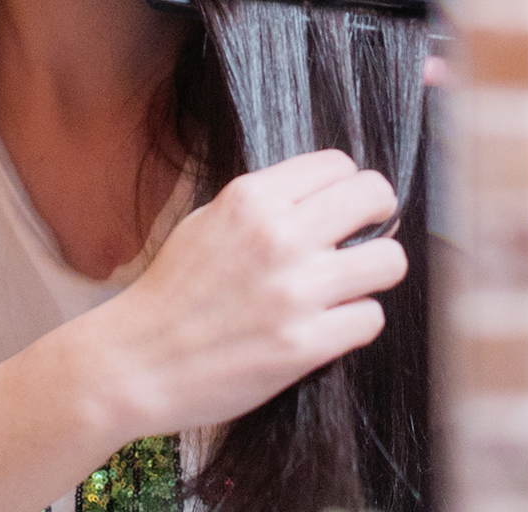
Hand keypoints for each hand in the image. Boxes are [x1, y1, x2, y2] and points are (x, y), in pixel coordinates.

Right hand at [69, 149, 407, 440]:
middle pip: (375, 196)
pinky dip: (355, 322)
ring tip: (349, 285)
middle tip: (364, 237)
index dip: (347, 185)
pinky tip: (329, 325)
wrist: (137, 362)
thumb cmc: (172, 293)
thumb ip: (263, 205)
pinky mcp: (306, 343)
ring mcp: (295, 291)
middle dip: (378, 214)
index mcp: (250, 199)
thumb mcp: (207, 222)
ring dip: (374, 273)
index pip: (338, 164)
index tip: (342, 207)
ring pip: (390, 260)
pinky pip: (371, 318)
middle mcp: (278, 236)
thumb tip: (323, 198)